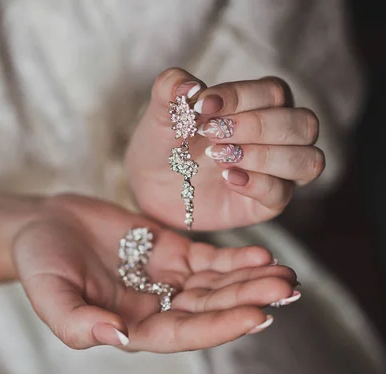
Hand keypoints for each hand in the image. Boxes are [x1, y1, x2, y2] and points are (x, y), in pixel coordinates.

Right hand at [14, 194, 297, 351]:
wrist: (43, 225)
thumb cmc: (40, 264)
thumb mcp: (49, 294)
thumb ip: (77, 322)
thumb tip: (118, 338)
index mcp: (132, 328)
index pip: (182, 333)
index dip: (218, 327)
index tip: (256, 316)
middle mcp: (156, 308)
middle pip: (209, 309)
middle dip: (246, 300)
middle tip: (284, 289)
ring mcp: (166, 279)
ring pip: (216, 285)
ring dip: (250, 281)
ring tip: (284, 274)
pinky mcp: (171, 250)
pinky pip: (208, 259)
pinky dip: (234, 258)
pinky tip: (260, 253)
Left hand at [127, 68, 324, 230]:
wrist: (150, 183)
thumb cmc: (165, 141)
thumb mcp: (161, 112)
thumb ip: (169, 88)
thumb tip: (189, 86)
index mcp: (260, 103)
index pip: (273, 92)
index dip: (240, 97)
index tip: (202, 106)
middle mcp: (278, 135)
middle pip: (303, 123)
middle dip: (257, 127)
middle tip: (212, 133)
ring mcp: (276, 171)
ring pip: (308, 160)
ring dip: (265, 156)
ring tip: (220, 156)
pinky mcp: (266, 202)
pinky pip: (283, 194)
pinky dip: (259, 184)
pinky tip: (228, 178)